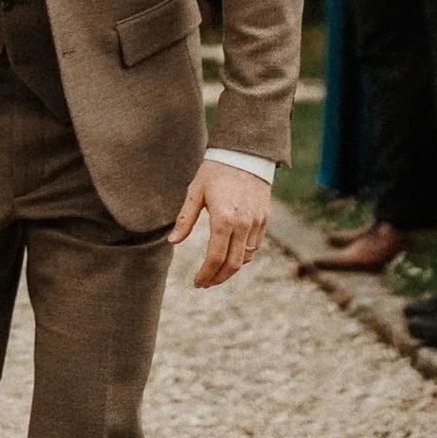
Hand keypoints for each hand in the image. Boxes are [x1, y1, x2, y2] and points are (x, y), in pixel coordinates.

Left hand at [172, 161, 267, 287]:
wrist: (245, 153)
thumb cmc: (215, 171)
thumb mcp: (195, 192)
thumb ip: (185, 219)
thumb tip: (172, 242)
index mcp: (223, 219)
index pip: (215, 258)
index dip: (205, 275)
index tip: (197, 283)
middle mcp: (243, 225)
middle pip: (232, 265)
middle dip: (218, 278)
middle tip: (205, 283)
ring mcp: (256, 223)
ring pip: (246, 258)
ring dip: (230, 269)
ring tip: (216, 271)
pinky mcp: (264, 219)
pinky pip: (255, 246)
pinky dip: (243, 256)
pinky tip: (230, 255)